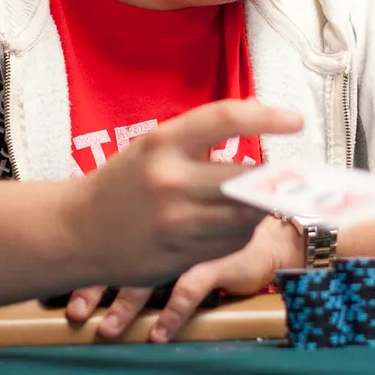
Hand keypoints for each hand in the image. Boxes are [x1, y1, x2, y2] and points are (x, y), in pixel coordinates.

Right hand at [65, 98, 301, 292]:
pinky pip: (232, 242)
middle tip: (299, 174)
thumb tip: (261, 119)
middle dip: (276, 179)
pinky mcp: (182, 256)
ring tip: (256, 199)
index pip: (225, 119)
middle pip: (247, 178)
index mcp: (162, 143)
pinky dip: (242, 231)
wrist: (75, 232)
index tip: (295, 120)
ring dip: (260, 208)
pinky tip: (230, 223)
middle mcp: (170, 181)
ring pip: (246, 215)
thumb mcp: (155, 148)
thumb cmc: (124, 183)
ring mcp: (177, 223)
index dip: (266, 117)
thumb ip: (202, 138)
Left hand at [65, 215, 302, 340]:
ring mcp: (191, 241)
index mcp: (152, 217)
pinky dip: (171, 314)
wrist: (268, 231)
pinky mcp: (217, 258)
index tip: (60, 291)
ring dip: (125, 306)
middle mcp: (167, 226)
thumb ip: (145, 235)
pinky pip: (189, 289)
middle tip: (76, 314)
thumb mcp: (177, 229)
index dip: (84, 263)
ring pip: (150, 277)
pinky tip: (158, 334)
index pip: (109, 236)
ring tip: (108, 331)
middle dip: (96, 287)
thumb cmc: (216, 229)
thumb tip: (95, 257)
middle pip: (120, 256)